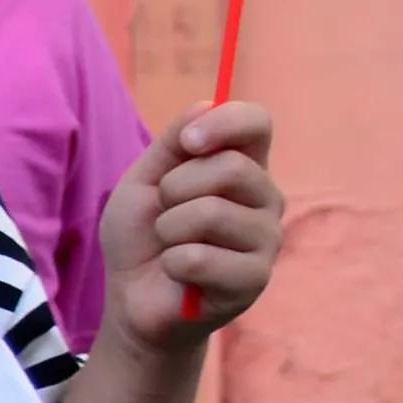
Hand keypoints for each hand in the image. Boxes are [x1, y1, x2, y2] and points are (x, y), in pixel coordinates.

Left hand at [101, 104, 282, 349]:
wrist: (134, 299)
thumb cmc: (143, 237)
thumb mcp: (145, 180)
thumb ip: (174, 143)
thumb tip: (208, 103)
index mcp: (243, 165)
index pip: (258, 122)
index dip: (224, 123)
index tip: (188, 144)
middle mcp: (266, 198)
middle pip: (232, 167)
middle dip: (175, 189)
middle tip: (165, 213)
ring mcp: (267, 240)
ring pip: (212, 213)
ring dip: (170, 229)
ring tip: (171, 245)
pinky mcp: (255, 280)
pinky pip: (199, 258)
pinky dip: (172, 264)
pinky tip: (179, 274)